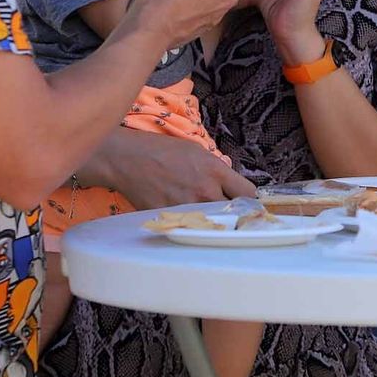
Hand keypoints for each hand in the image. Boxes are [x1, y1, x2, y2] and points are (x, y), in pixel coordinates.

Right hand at [102, 133, 257, 209]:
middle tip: (225, 209)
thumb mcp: (196, 150)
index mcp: (215, 171)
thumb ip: (215, 168)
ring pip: (212, 222)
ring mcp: (189, 208)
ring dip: (210, 219)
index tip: (243, 199)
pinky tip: (181, 214)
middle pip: (234, 211)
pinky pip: (189, 226)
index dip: (248, 197)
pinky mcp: (172, 220)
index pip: (248, 193)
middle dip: (232, 210)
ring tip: (201, 212)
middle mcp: (205, 192)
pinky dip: (189, 223)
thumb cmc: (162, 150)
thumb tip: (228, 184)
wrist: (128, 159)